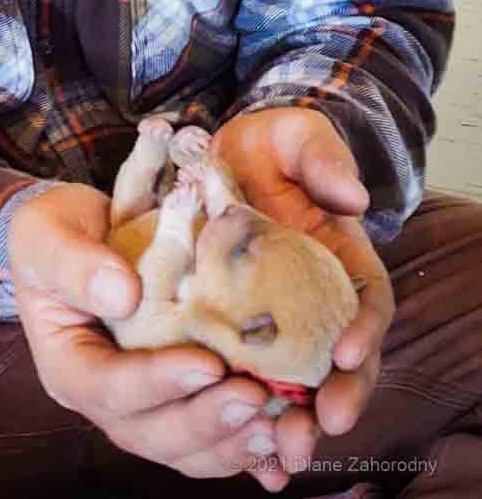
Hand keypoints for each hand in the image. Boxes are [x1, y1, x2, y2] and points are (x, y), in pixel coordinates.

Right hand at [7, 181, 295, 490]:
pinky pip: (207, 439)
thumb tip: (122, 296)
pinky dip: (242, 446)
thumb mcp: (47, 233)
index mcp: (68, 363)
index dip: (158, 382)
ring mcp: (142, 404)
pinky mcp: (175, 398)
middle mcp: (103, 397)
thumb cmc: (55, 232)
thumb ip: (75, 262)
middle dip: (203, 421)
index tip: (207, 363)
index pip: (109, 387)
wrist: (77, 233)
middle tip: (252, 396)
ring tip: (274, 423)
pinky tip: (279, 441)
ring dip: (229, 442)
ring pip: (183, 448)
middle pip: (149, 432)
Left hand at [210, 107, 394, 480]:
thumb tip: (352, 197)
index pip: (369, 303)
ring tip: (280, 452)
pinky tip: (242, 452)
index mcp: (343, 259)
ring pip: (296, 383)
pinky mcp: (231, 329)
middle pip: (340, 361)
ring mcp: (275, 319)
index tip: (348, 353)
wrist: (219, 153)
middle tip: (321, 427)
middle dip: (338, 397)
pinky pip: (246, 379)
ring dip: (293, 421)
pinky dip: (249, 418)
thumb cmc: (270, 146)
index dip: (366, 331)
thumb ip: (323, 159)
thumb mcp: (297, 137)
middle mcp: (316, 299)